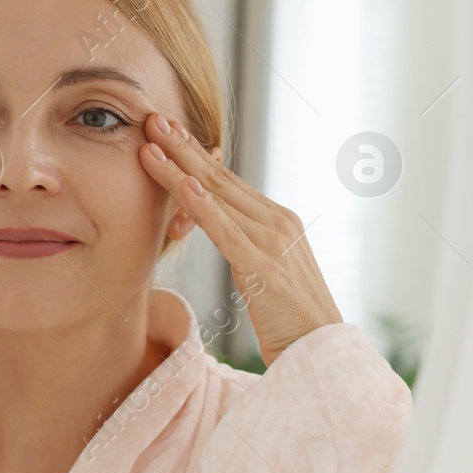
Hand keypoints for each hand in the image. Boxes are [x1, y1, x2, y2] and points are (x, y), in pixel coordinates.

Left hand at [141, 113, 342, 364]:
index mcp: (277, 220)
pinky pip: (227, 232)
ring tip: (151, 144)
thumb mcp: (263, 273)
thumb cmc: (289, 320)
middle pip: (219, 178)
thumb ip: (244, 245)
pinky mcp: (264, 266)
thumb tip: (214, 228)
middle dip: (182, 147)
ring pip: (217, 197)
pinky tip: (182, 186)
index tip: (167, 131)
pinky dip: (203, 207)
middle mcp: (277, 221)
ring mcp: (273, 241)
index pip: (227, 181)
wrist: (322, 353)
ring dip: (179, 168)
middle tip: (152, 119)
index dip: (194, 154)